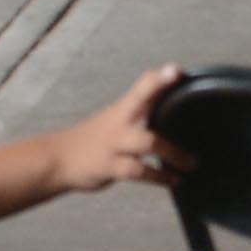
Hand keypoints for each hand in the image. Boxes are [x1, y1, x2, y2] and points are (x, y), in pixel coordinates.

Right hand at [48, 64, 190, 192]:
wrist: (59, 159)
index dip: (159, 76)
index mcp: (123, 108)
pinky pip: (139, 171)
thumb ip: (143, 106)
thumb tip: (170, 94)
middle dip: (157, 88)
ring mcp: (115, 143)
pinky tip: (174, 180)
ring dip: (173, 153)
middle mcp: (120, 121)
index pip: (141, 85)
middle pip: (139, 100)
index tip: (177, 69)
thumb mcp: (117, 116)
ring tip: (192, 163)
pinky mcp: (111, 167)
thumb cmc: (96, 137)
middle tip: (179, 83)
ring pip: (147, 142)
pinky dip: (159, 176)